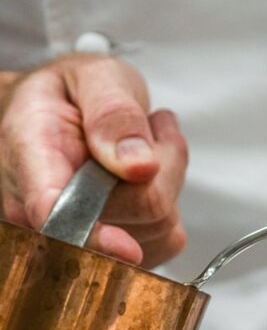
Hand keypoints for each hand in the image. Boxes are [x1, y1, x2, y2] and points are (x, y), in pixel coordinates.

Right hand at [0, 53, 187, 266]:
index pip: (55, 215)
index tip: (128, 249)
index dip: (95, 236)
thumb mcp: (94, 77)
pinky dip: (171, 206)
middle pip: (141, 211)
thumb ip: (114, 113)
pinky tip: (145, 176)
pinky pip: (167, 241)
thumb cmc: (69, 96)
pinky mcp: (118, 253)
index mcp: (32, 161)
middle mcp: (48, 212)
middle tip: (151, 127)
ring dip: (168, 181)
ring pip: (160, 227)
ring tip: (142, 146)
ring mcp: (82, 237)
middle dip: (163, 167)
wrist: (56, 116)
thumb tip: (140, 165)